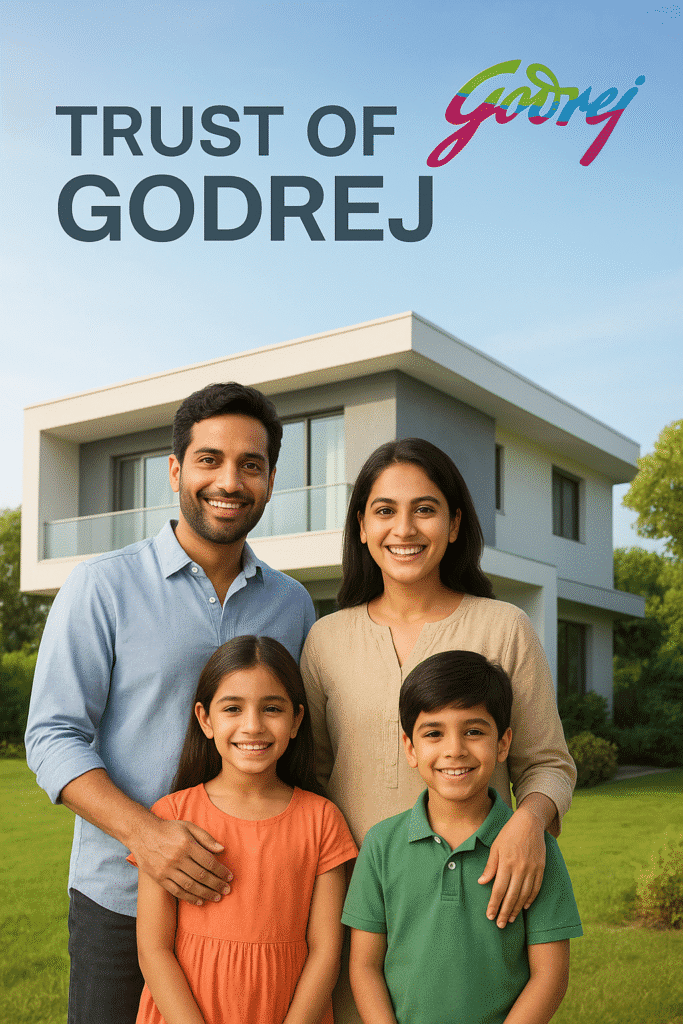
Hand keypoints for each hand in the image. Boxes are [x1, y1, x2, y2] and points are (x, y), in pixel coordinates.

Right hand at [132, 817, 231, 905]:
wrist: (142, 834)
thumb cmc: (169, 829)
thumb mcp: (188, 826)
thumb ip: (206, 837)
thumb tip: (222, 849)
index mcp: (186, 844)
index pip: (208, 861)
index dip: (221, 871)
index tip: (230, 877)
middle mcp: (177, 858)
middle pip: (201, 876)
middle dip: (216, 884)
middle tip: (227, 890)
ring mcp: (167, 870)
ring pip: (190, 886)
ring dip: (206, 894)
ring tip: (216, 898)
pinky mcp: (159, 878)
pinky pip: (176, 891)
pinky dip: (189, 898)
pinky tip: (199, 901)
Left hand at [478, 805, 545, 927]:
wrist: (529, 822)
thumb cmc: (508, 833)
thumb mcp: (495, 847)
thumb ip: (490, 866)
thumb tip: (481, 882)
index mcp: (506, 863)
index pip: (498, 889)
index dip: (494, 904)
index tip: (490, 916)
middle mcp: (520, 868)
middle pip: (511, 896)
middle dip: (505, 912)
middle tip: (500, 925)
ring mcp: (532, 869)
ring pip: (524, 895)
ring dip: (517, 909)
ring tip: (511, 919)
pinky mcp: (541, 868)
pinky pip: (536, 888)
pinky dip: (530, 899)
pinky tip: (524, 907)